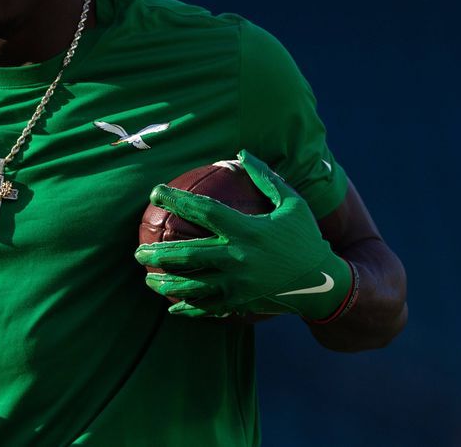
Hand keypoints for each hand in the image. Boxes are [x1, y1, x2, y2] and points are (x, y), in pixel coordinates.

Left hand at [134, 150, 350, 319]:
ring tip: (147, 279)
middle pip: (188, 254)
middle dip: (158, 253)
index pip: (204, 211)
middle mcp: (238, 258)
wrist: (323, 282)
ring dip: (165, 284)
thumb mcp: (292, 204)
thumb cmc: (305, 238)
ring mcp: (238, 284)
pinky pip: (207, 307)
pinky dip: (187, 308)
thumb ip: (266, 178)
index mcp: (248, 230)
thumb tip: (242, 153)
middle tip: (137, 251)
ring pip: (192, 286)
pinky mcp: (240, 303)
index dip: (177, 200)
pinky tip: (171, 306)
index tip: (156, 193)